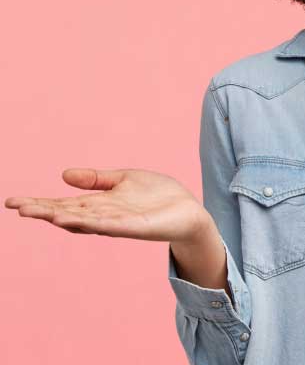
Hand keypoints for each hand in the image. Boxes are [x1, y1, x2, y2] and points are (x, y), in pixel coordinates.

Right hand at [4, 168, 211, 243]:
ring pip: (85, 221)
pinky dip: (94, 223)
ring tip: (41, 213)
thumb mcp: (124, 179)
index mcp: (99, 204)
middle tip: (17, 207)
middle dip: (43, 210)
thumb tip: (64, 175)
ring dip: (63, 218)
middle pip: (68, 213)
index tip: (12, 201)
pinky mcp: (135, 228)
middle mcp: (103, 216)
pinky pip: (111, 226)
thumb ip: (97, 179)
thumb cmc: (157, 196)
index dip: (39, 202)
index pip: (63, 203)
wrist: (189, 210)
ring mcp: (118, 223)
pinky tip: (77, 220)